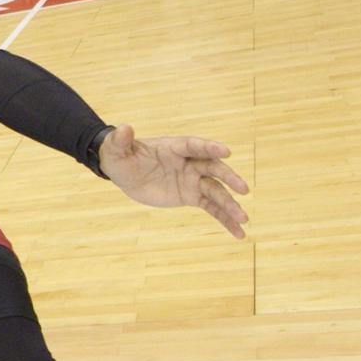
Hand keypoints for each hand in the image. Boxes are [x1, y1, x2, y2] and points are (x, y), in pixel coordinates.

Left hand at [98, 124, 249, 238]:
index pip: (195, 146)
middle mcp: (190, 162)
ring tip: (244, 218)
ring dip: (230, 204)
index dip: (209, 148)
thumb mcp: (117, 150)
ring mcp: (193, 180)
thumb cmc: (122, 156)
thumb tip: (124, 128)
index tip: (226, 151)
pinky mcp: (192, 196)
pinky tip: (239, 233)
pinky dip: (225, 220)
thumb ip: (121, 140)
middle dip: (228, 178)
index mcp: (175, 147)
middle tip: (243, 188)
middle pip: (213, 169)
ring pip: (216, 192)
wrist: (126, 173)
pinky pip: (212, 208)